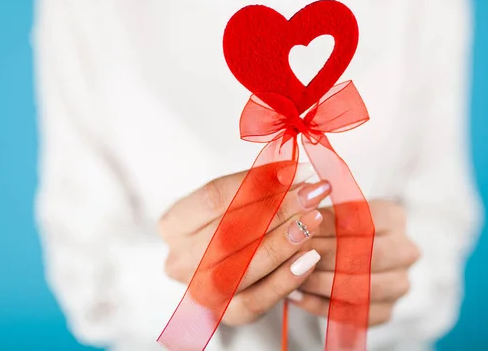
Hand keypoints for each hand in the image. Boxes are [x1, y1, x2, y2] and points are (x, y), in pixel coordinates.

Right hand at [158, 163, 331, 325]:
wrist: (229, 263)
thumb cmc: (233, 222)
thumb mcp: (236, 199)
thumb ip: (258, 186)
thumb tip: (294, 172)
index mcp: (173, 224)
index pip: (213, 198)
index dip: (257, 183)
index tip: (296, 171)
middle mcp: (179, 261)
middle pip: (229, 233)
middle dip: (277, 211)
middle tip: (312, 194)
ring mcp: (198, 291)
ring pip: (241, 269)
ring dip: (284, 243)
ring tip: (314, 220)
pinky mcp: (224, 315)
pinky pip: (256, 301)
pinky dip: (286, 278)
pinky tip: (310, 257)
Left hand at [289, 200, 420, 325]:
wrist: (350, 254)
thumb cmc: (337, 229)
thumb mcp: (331, 212)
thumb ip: (320, 214)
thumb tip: (299, 216)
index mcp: (395, 218)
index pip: (365, 221)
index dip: (329, 227)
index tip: (300, 228)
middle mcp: (405, 251)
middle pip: (368, 256)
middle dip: (327, 256)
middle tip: (295, 254)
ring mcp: (399, 284)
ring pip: (361, 288)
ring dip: (321, 282)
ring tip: (291, 275)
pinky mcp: (386, 311)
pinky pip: (352, 313)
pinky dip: (319, 305)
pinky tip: (296, 294)